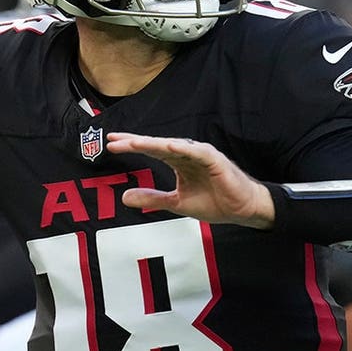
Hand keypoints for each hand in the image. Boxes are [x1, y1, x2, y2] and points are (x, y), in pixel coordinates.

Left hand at [105, 132, 272, 227]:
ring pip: (173, 146)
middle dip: (135, 142)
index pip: (150, 150)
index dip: (131, 146)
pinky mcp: (215, 160)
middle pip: (157, 145)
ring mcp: (200, 155)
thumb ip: (152, 198)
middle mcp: (186, 154)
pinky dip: (184, 148)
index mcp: (178, 162)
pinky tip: (169, 146)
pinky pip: (197, 152)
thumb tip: (125, 198)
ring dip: (154, 143)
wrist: (241, 209)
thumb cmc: (214, 201)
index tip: (110, 144)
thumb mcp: (176, 203)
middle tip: (114, 141)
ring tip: (134, 143)